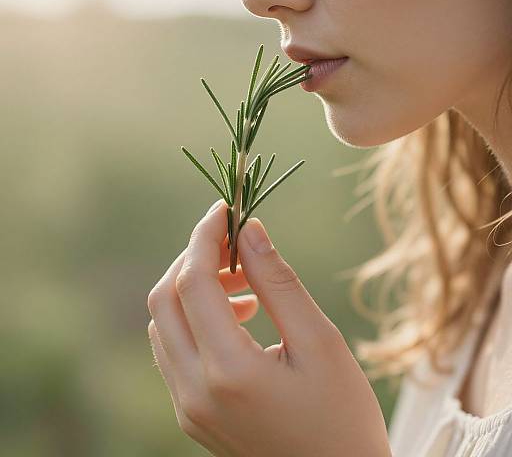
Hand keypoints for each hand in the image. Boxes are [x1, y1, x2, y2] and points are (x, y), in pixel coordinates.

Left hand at [147, 199, 390, 456]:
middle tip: (235, 243)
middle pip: (165, 298)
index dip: (205, 237)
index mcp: (229, 372)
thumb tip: (250, 230)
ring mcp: (186, 406)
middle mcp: (193, 392)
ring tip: (245, 280)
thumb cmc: (343, 416)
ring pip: (164, 322)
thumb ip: (279, 282)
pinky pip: (174, 348)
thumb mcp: (321, 341)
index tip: (224, 209)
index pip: (193, 282)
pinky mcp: (190, 413)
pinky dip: (195, 317)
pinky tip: (238, 314)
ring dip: (194, 287)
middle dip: (195, 258)